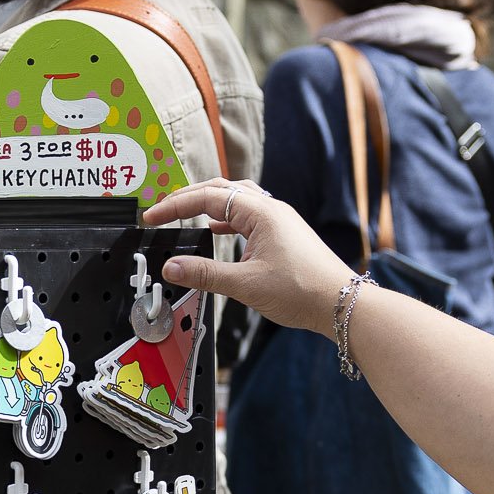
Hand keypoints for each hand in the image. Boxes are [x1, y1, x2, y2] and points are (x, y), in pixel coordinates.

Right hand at [142, 177, 356, 337]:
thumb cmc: (303, 291)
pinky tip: (216, 230)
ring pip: (235, 199)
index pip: (208, 197)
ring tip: (184, 213)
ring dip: (207, 203)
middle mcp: (271, 210)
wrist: (341, 304)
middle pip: (221, 189)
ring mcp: (278, 221)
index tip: (152, 218)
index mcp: (261, 213)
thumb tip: (172, 267)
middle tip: (162, 210)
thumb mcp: (246, 284)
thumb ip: (205, 274)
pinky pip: (247, 216)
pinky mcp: (282, 235)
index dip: (176, 205)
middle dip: (188, 197)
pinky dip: (225, 218)